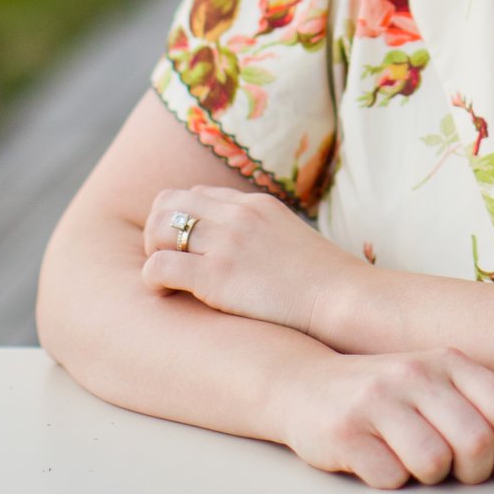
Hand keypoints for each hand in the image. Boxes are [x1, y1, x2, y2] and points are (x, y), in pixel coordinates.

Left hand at [139, 185, 368, 338]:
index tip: (185, 245)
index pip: (198, 193)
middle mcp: (236, 216)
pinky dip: (151, 279)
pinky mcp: (215, 278)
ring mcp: (225, 244)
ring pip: (159, 230)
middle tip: (165, 258)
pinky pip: (159, 266)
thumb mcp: (293, 238)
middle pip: (169, 202)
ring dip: (153, 252)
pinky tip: (163, 295)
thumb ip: (263, 233)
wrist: (342, 299)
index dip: (183, 218)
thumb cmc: (324, 281)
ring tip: (163, 279)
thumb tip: (248, 250)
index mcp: (255, 204)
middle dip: (158, 229)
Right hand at [278, 348, 493, 487]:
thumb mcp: (440, 392)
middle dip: (473, 472)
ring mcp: (378, 400)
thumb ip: (490, 412)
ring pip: (435, 463)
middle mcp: (414, 372)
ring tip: (415, 464)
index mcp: (446, 360)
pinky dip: (392, 480)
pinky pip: (391, 477)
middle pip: (476, 442)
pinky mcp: (346, 431)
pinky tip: (379, 461)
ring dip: (431, 478)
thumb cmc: (385, 396)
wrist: (303, 386)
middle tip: (456, 473)